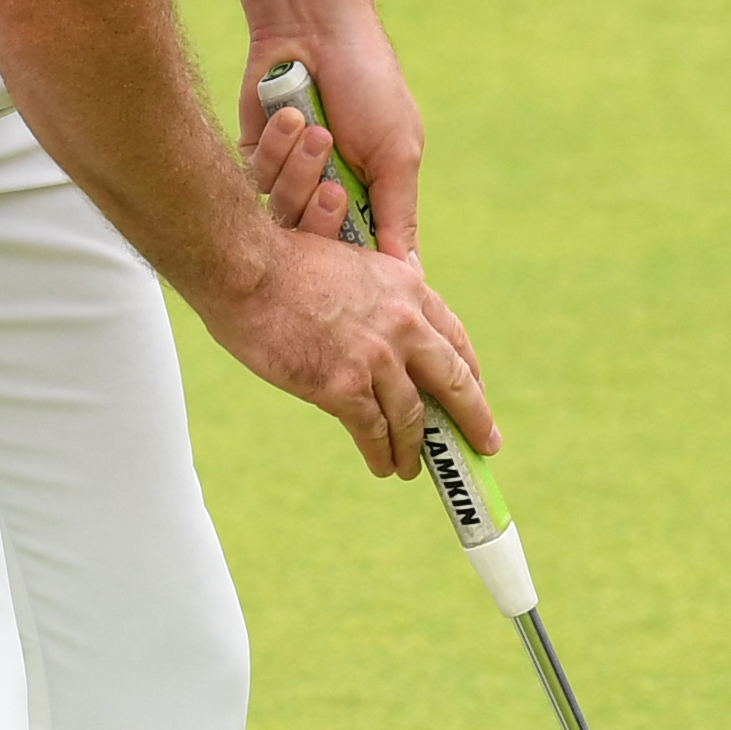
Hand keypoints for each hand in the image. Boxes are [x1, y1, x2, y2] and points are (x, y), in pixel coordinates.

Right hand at [197, 222, 497, 478]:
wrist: (245, 267)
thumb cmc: (282, 262)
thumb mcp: (350, 262)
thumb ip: (374, 294)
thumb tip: (380, 325)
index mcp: (407, 288)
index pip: (454, 337)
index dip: (469, 372)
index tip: (476, 392)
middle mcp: (403, 324)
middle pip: (453, 382)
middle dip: (473, 418)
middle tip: (485, 444)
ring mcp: (376, 357)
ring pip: (412, 417)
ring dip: (414, 448)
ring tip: (411, 468)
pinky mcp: (343, 386)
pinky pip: (373, 431)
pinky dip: (380, 453)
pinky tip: (381, 465)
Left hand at [241, 19, 428, 253]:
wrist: (314, 30)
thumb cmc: (369, 85)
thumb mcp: (398, 153)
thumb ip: (399, 215)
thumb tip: (409, 277)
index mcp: (373, 200)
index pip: (364, 258)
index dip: (357, 262)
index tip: (357, 250)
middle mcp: (331, 197)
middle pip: (318, 249)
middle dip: (322, 216)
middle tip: (332, 187)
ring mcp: (293, 180)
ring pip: (284, 218)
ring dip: (299, 173)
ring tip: (315, 132)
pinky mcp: (259, 162)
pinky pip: (258, 184)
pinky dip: (276, 150)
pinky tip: (289, 115)